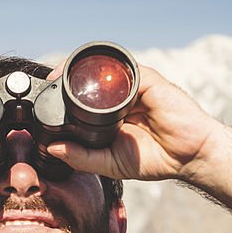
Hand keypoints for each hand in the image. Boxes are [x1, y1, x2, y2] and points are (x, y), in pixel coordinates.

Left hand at [45, 64, 225, 183]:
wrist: (189, 156)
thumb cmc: (156, 159)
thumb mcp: (110, 163)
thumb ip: (83, 157)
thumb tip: (54, 149)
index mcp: (110, 115)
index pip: (82, 99)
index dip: (62, 97)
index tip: (43, 100)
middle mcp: (121, 97)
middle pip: (89, 81)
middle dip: (66, 80)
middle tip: (46, 85)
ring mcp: (134, 87)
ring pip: (103, 70)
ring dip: (80, 70)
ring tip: (59, 77)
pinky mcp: (149, 81)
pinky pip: (124, 69)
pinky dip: (107, 71)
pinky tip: (90, 78)